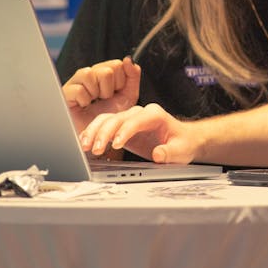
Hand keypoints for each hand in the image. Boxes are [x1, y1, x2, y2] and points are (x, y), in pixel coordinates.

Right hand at [62, 57, 141, 134]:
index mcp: (104, 72)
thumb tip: (128, 59)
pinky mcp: (65, 92)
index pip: (117, 64)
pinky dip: (84, 101)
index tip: (115, 94)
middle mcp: (90, 73)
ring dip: (96, 93)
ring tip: (93, 101)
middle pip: (106, 70)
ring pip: (90, 74)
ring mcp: (76, 81)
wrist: (96, 137)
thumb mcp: (128, 95)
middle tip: (103, 99)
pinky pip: (78, 89)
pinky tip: (83, 105)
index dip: (120, 83)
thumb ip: (132, 75)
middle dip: (109, 90)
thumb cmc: (110, 117)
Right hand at [79, 102, 201, 162]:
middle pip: (117, 118)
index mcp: (154, 115)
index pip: (136, 120)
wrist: (183, 140)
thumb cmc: (183, 143)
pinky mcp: (121, 128)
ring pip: (107, 119)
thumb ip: (170, 152)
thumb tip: (158, 154)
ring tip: (85, 146)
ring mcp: (129, 119)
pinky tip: (84, 142)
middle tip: (96, 149)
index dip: (125, 131)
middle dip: (105, 132)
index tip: (116, 145)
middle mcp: (140, 113)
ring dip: (94, 132)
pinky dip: (93, 133)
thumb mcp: (181, 150)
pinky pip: (104, 127)